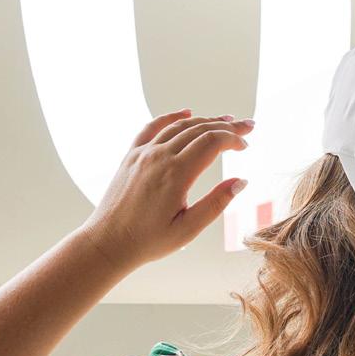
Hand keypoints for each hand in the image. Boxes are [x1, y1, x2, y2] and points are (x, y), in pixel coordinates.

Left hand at [80, 109, 254, 267]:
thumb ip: (216, 203)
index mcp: (176, 174)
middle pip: (199, 129)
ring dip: (205, 120)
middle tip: (247, 127)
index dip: (232, 140)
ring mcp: (143, 153)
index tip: (245, 146)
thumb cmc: (149, 240)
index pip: (211, 143)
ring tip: (225, 121)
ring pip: (179, 126)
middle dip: (226, 126)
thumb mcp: (188, 229)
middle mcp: (159, 157)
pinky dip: (171, 117)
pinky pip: (152, 127)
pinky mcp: (131, 156)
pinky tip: (185, 113)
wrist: (107, 242)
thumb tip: (241, 181)